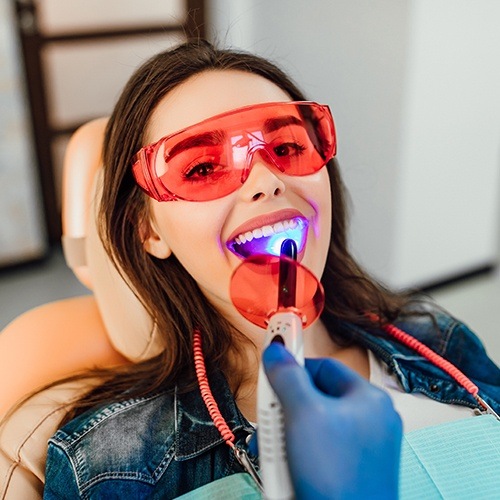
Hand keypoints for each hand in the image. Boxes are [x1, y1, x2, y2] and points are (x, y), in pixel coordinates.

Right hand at [263, 343, 401, 498]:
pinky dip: (297, 452)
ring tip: (272, 448)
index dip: (294, 366)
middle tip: (268, 416)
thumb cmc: (335, 476)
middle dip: (285, 407)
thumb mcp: (303, 414)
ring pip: (313, 425)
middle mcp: (370, 421)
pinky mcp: (350, 471)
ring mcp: (362, 449)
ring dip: (285, 432)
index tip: (271, 366)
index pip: (324, 366)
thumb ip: (287, 376)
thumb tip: (276, 349)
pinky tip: (284, 465)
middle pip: (316, 397)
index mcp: (369, 400)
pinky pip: (317, 448)